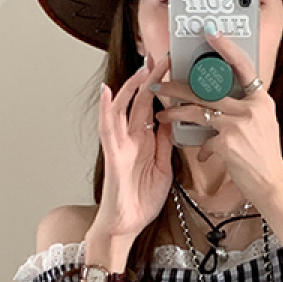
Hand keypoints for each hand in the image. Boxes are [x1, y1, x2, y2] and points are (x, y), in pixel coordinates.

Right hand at [94, 52, 173, 242]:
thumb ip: (166, 144)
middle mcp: (131, 138)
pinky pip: (107, 129)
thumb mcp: (164, 167)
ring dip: (132, 86)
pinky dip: (106, 109)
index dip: (163, 86)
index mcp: (145, 140)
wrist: (127, 225)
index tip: (176, 67)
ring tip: (143, 66)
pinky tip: (107, 92)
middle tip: (164, 56)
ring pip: (123, 107)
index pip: (154, 106)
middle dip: (151, 78)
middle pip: (140, 100)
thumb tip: (173, 120)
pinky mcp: (113, 156)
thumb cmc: (141, 199)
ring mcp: (120, 144)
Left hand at [152, 29, 282, 208]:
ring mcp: (239, 123)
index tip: (210, 32)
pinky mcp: (228, 141)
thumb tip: (220, 104)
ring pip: (198, 111)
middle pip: (207, 89)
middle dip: (178, 86)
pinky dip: (203, 150)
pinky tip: (205, 156)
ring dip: (175, 113)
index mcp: (260, 100)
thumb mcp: (262, 126)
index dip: (226, 48)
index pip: (242, 66)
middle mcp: (251, 108)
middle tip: (159, 84)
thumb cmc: (265, 159)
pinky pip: (205, 141)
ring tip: (162, 114)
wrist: (273, 185)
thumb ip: (244, 111)